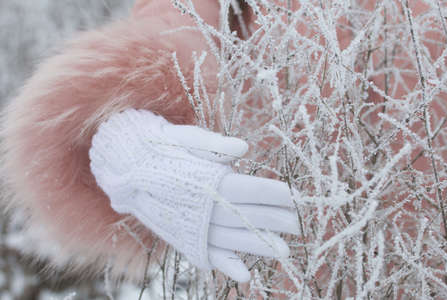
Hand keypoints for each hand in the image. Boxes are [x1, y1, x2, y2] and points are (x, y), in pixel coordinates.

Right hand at [89, 109, 298, 281]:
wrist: (128, 167)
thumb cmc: (161, 148)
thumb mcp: (183, 137)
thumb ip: (212, 144)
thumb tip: (243, 147)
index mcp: (203, 180)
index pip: (245, 188)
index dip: (270, 193)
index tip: (294, 196)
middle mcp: (200, 206)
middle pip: (244, 215)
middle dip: (274, 219)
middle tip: (300, 224)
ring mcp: (191, 224)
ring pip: (230, 237)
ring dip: (257, 245)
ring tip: (283, 251)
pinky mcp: (184, 234)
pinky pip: (206, 252)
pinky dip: (225, 264)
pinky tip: (245, 275)